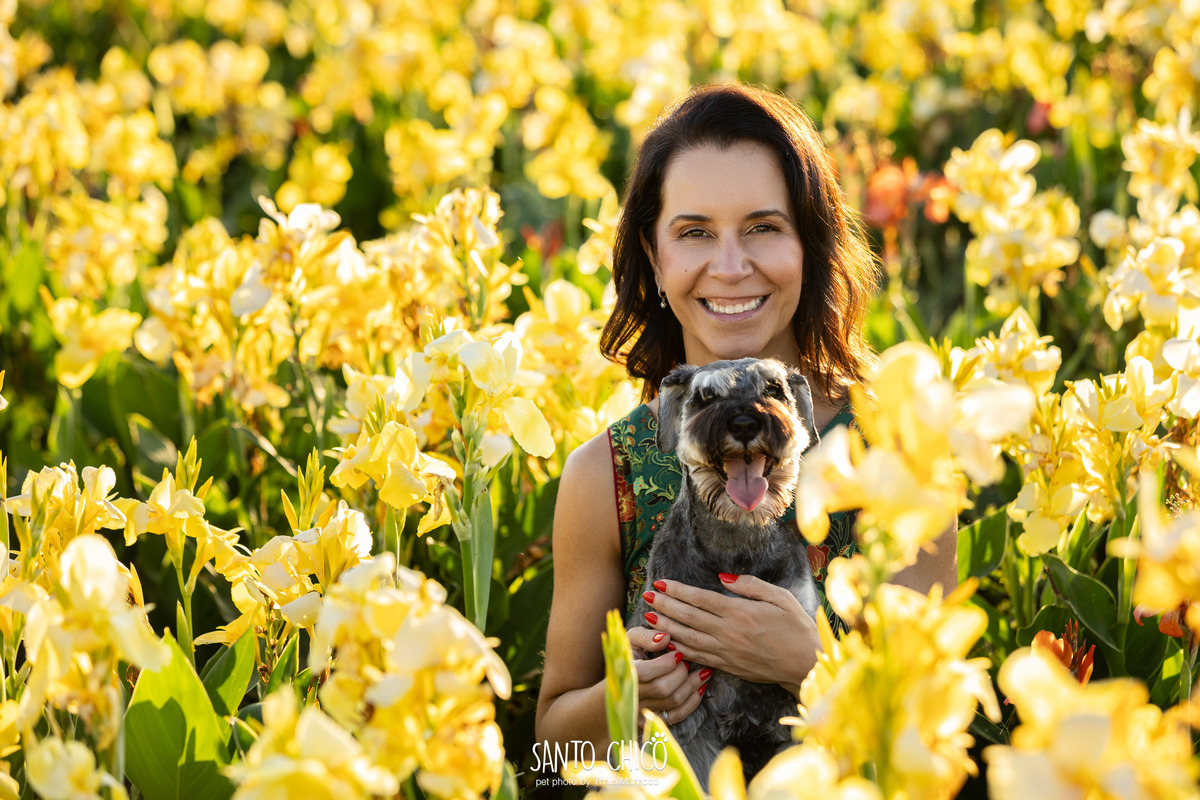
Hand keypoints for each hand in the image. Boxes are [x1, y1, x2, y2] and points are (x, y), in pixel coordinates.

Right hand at [626, 626, 708, 725]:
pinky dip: (693, 701)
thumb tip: (665, 638)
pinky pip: (677, 715)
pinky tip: (700, 687)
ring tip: (703, 672)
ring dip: (692, 685)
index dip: (665, 664)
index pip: (644, 673)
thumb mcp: (631, 641)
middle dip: (681, 673)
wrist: (617, 687)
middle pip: (662, 688)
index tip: (677, 653)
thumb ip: (646, 637)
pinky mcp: (654, 722)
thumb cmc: (627, 657)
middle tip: (686, 662)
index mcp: (623, 675)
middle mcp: (631, 698)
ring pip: (673, 701)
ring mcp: (642, 712)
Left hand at [640, 575, 818, 692]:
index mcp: (739, 613)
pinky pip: (697, 657)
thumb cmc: (796, 626)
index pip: (699, 599)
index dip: (677, 591)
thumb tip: (723, 578)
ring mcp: (726, 652)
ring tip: (649, 618)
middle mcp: (728, 633)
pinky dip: (680, 649)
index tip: (661, 583)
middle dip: (664, 606)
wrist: (805, 663)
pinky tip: (668, 643)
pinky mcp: (727, 666)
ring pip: (688, 638)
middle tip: (646, 596)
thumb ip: (750, 585)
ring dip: (666, 628)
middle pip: (688, 617)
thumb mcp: (779, 597)